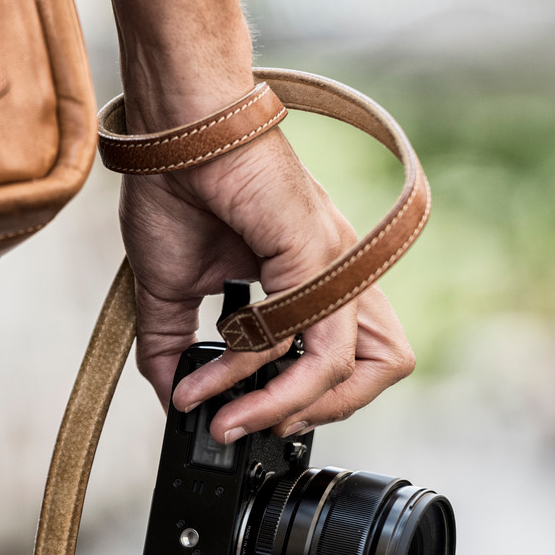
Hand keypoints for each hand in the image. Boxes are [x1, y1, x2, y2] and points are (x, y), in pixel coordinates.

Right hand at [120, 127, 416, 443]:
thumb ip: (172, 346)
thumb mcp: (170, 288)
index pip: (345, 358)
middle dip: (320, 412)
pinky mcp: (318, 255)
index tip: (240, 416)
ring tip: (232, 416)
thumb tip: (172, 396)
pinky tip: (216, 376)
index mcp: (312, 278)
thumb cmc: (175, 187)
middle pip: (384, 367)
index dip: (302, 400)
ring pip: (358, 367)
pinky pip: (311, 342)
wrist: (171, 130)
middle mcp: (336, 273)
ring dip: (290, 406)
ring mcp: (334, 264)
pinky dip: (262, 375)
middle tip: (258, 424)